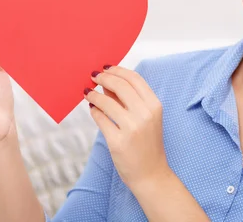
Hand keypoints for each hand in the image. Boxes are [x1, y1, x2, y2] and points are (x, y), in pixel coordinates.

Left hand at [85, 65, 168, 189]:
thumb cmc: (147, 144)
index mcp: (154, 105)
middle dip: (103, 78)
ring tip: (88, 92)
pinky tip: (92, 108)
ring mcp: (132, 128)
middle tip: (93, 77)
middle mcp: (145, 114)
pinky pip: (100, 119)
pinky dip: (94, 111)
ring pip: (106, 102)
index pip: (134, 78)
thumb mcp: (146, 118)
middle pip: (119, 85)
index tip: (105, 68)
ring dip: (94, 94)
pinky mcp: (118, 141)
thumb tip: (107, 82)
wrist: (151, 174)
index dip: (117, 70)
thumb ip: (129, 99)